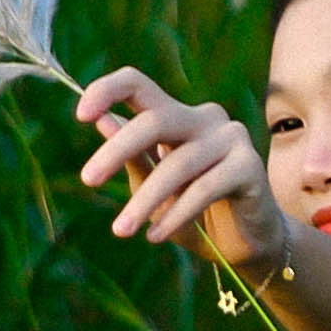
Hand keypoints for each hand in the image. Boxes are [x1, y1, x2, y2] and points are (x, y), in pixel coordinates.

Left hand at [73, 67, 285, 277]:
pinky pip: (205, 188)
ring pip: (178, 164)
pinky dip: (177, 214)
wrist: (242, 246)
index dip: (107, 90)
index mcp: (176, 116)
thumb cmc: (191, 214)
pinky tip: (156, 236)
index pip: (139, 84)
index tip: (80, 115)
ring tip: (122, 230)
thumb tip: (101, 122)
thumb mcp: (152, 188)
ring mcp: (231, 138)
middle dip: (117, 149)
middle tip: (87, 179)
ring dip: (145, 200)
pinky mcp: (250, 166)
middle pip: (156, 119)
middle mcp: (205, 119)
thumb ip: (133, 157)